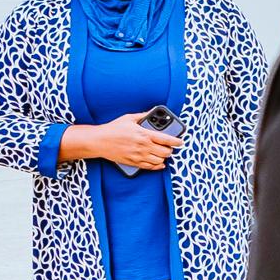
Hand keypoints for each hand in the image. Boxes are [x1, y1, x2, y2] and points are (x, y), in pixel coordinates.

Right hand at [62, 113, 182, 170]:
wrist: (98, 141)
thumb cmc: (113, 129)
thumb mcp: (129, 118)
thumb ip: (143, 115)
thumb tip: (153, 111)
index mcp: (144, 134)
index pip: (166, 139)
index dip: (176, 141)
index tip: (181, 142)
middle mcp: (143, 146)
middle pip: (165, 152)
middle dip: (170, 150)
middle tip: (170, 147)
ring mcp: (138, 156)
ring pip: (159, 161)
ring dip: (163, 157)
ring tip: (163, 153)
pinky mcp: (133, 163)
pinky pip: (150, 167)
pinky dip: (157, 166)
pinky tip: (159, 163)